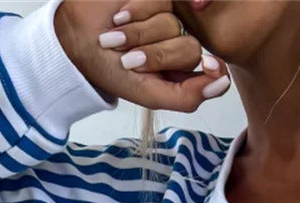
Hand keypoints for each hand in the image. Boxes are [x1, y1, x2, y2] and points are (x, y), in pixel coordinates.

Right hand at [54, 0, 229, 111]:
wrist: (76, 39)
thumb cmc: (111, 70)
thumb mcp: (150, 94)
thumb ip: (188, 96)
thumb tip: (223, 82)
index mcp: (183, 70)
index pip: (211, 70)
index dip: (206, 70)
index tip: (202, 67)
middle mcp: (179, 41)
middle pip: (189, 48)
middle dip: (156, 56)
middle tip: (129, 61)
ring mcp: (168, 15)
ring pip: (172, 23)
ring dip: (140, 35)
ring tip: (117, 39)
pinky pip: (160, 2)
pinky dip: (138, 11)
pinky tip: (120, 18)